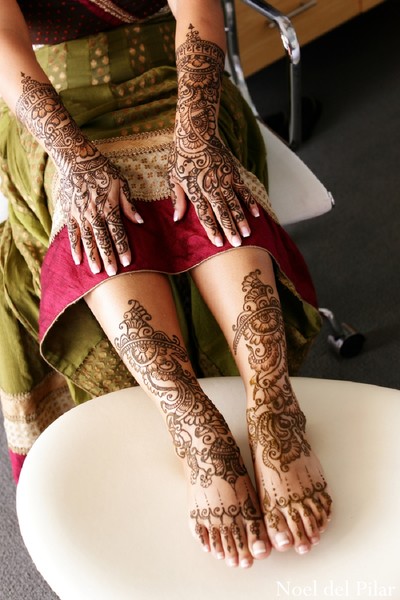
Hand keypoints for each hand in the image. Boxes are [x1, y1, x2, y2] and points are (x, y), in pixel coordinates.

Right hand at [58, 149, 142, 275]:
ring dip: (93, 257)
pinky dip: (75, 248)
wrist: (75, 159)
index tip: (127, 262)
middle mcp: (95, 214)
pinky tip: (78, 260)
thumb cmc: (102, 169)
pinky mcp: (69, 214)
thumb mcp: (121, 182)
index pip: (118, 233)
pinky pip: (72, 234)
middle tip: (112, 274)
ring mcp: (81, 215)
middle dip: (109, 257)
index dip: (123, 248)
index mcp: (109, 207)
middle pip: (103, 240)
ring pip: (88, 240)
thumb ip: (129, 204)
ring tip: (97, 271)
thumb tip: (140, 221)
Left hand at [169, 25, 258, 247]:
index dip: (212, 229)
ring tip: (248, 234)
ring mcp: (224, 179)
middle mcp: (211, 186)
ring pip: (235, 203)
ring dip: (241, 220)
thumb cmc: (181, 155)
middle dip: (230, 229)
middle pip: (222, 211)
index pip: (204, 214)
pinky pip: (243, 190)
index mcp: (195, 190)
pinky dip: (250, 202)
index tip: (218, 242)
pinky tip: (256, 214)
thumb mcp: (172, 176)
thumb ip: (176, 198)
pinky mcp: (233, 172)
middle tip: (237, 244)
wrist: (197, 131)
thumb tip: (177, 219)